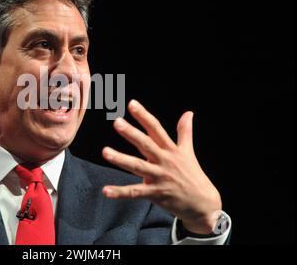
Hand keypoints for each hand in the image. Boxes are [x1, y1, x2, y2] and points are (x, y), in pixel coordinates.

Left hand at [102, 99, 221, 233]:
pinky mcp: (155, 194)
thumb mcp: (188, 151)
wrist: (203, 203)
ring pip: (137, 167)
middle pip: (146, 145)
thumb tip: (188, 113)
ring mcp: (159, 178)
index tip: (132, 104)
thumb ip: (185, 132)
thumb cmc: (192, 175)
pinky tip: (106, 190)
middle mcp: (164, 161)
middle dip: (131, 133)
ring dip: (121, 159)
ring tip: (105, 152)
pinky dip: (120, 192)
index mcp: (170, 150)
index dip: (144, 116)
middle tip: (117, 122)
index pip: (156, 129)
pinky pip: (135, 192)